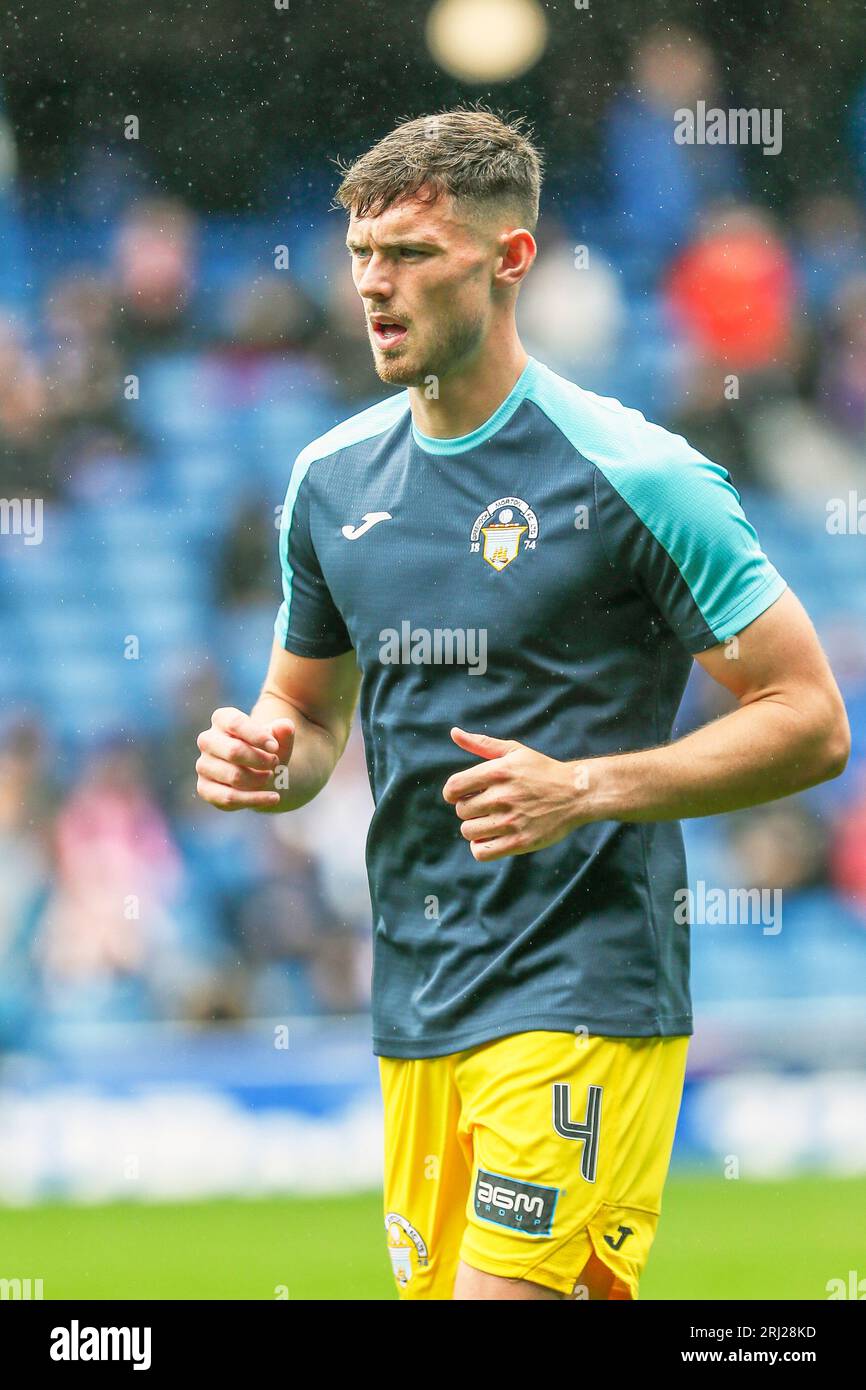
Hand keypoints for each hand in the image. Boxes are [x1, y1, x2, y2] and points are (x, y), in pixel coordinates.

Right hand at [196, 707, 294, 811]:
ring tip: (271, 776)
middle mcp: (207, 740)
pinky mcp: (204, 788)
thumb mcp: (279, 740)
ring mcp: (203, 765)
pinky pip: (229, 797)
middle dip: (260, 760)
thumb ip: (284, 732)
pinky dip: (255, 799)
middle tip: (275, 763)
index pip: (235, 723)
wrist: (260, 774)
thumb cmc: (267, 751)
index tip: (275, 747)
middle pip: (233, 751)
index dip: (257, 736)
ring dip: (259, 779)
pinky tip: (274, 797)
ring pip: (234, 776)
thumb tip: (285, 726)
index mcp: (222, 719)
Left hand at [442, 727, 587, 861]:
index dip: (452, 793)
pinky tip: (491, 838)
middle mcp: (502, 796)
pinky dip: (481, 847)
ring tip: (491, 821)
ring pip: (469, 832)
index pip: (453, 788)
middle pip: (461, 811)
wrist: (576, 794)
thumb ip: (481, 744)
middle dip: (469, 809)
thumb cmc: (541, 771)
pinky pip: (482, 852)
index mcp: (497, 772)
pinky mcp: (520, 842)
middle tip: (486, 807)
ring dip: (476, 828)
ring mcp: (512, 821)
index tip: (461, 795)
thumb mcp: (514, 751)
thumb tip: (453, 733)